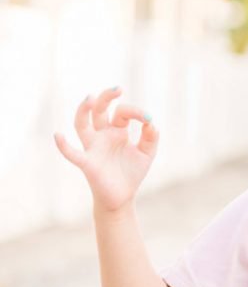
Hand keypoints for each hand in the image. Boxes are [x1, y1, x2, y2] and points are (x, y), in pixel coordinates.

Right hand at [53, 86, 159, 213]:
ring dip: (84, 111)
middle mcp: (103, 135)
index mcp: (117, 131)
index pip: (123, 113)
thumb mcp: (147, 153)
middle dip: (106, 98)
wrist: (123, 197)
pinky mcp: (87, 163)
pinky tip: (58, 135)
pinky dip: (63, 145)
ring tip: (90, 98)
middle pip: (99, 111)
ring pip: (82, 125)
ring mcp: (93, 147)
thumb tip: (151, 122)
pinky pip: (72, 153)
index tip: (148, 119)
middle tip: (117, 89)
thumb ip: (151, 137)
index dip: (136, 112)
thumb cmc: (131, 173)